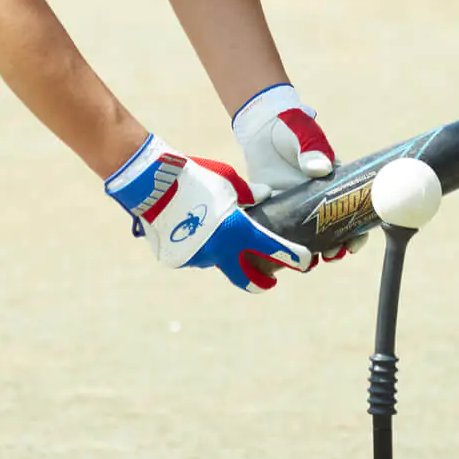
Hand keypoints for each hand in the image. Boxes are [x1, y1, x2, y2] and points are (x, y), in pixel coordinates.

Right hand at [104, 136, 311, 292]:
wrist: (153, 183)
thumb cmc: (196, 177)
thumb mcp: (229, 181)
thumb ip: (250, 194)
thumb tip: (265, 196)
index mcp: (239, 232)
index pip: (276, 251)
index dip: (295, 258)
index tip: (305, 261)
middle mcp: (222, 252)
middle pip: (248, 279)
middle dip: (262, 282)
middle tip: (270, 279)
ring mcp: (199, 258)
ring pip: (221, 263)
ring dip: (228, 256)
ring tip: (224, 237)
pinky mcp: (179, 259)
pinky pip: (198, 256)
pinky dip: (204, 247)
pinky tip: (199, 232)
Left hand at [232, 84, 363, 261]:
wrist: (262, 127)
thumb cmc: (292, 129)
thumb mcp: (306, 135)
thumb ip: (312, 148)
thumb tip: (320, 168)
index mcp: (335, 184)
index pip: (354, 211)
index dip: (358, 230)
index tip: (355, 241)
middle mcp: (319, 201)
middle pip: (334, 232)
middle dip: (337, 247)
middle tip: (334, 254)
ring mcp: (297, 208)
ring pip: (309, 238)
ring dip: (313, 253)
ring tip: (312, 261)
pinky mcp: (275, 210)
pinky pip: (281, 232)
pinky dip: (284, 245)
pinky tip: (283, 254)